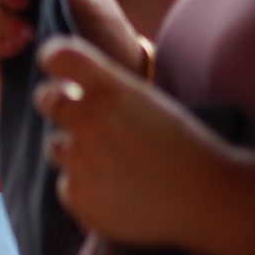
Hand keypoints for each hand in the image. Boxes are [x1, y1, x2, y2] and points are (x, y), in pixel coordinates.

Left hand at [34, 37, 238, 249]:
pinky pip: (68, 185)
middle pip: (47, 101)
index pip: (62, 57)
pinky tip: (120, 193)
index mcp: (111, 90)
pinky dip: (87, 188)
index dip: (53, 57)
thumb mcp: (150, 105)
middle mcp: (88, 120)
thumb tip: (74, 94)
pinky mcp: (75, 195)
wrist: (207, 197)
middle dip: (56, 104)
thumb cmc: (185, 149)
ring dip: (76, 152)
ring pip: (56, 148)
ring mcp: (78, 160)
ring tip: (118, 164)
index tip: (52, 62)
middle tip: (81, 117)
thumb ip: (110, 95)